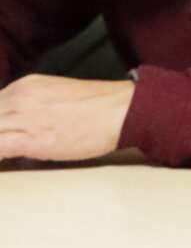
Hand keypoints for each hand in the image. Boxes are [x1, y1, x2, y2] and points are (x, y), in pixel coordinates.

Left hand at [0, 75, 135, 160]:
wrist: (122, 110)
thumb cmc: (98, 107)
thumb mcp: (56, 95)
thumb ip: (32, 106)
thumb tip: (18, 126)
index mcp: (24, 86)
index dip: (0, 123)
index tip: (6, 133)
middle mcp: (19, 97)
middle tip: (6, 145)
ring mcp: (24, 116)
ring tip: (7, 152)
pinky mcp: (32, 138)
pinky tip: (6, 161)